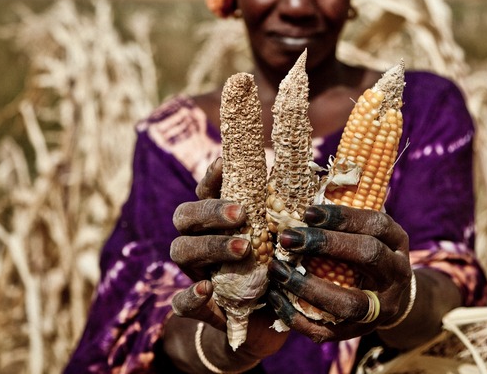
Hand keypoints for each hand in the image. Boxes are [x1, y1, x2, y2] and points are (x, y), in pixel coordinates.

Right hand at [169, 157, 286, 361]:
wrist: (268, 322)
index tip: (226, 163)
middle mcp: (200, 241)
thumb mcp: (283, 239)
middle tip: (241, 213)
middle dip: (211, 212)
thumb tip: (305, 173)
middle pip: (185, 216)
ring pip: (181, 251)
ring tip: (243, 248)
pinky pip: (181, 301)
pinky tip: (207, 288)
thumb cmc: (277, 268)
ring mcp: (195, 273)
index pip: (205, 191)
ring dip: (210, 246)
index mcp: (218, 220)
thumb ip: (283, 212)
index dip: (212, 177)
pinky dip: (191, 295)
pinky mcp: (199, 307)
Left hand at [267, 204, 412, 342]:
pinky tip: (275, 298)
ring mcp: (381, 307)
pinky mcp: (359, 331)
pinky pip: (327, 329)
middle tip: (288, 238)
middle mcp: (396, 274)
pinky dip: (297, 316)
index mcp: (396, 242)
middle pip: (368, 255)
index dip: (342, 217)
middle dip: (326, 245)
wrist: (388, 299)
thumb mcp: (366, 232)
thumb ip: (341, 218)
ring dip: (309, 287)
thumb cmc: (365, 254)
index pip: (375, 224)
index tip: (307, 212)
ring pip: (350, 301)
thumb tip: (301, 191)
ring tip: (277, 271)